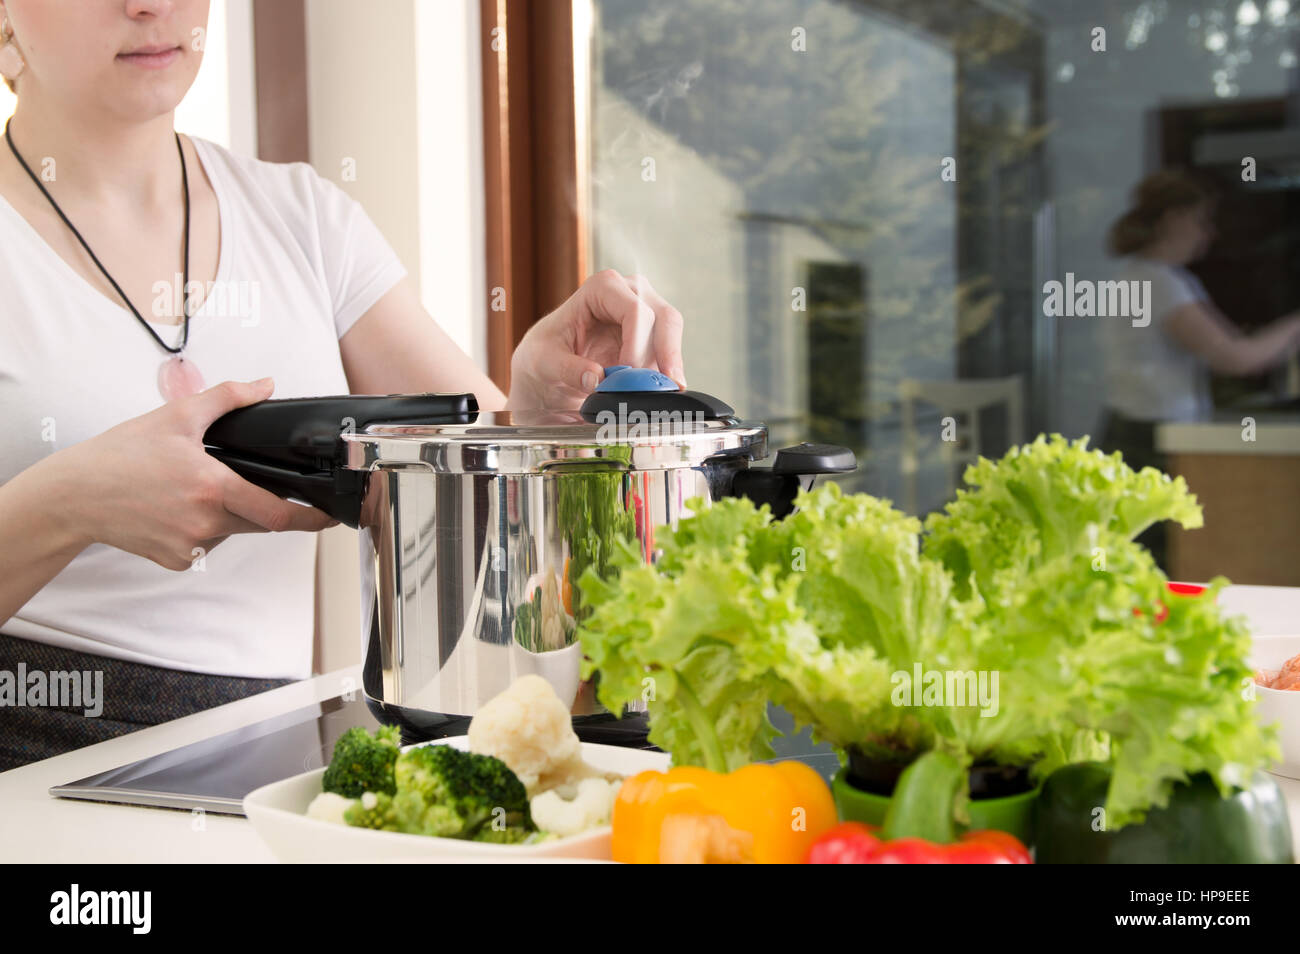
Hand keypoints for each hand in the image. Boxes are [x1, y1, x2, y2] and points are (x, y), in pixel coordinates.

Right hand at [47, 378, 337, 570]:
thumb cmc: (120, 456)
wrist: (74, 495)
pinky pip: (206, 545)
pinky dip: (205, 527)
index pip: (278, 514)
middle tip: (255, 486)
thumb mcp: (176, 416)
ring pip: (233, 532)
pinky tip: (179, 508)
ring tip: (197, 488)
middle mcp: (204, 523)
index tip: (329, 516)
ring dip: (232, 514)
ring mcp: (190, 547)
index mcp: (212, 488)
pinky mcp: (175, 560)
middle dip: (266, 506)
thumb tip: (264, 385)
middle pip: (260, 522)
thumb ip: (227, 398)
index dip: (310, 517)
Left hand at [507, 270, 686, 410]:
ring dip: (666, 368)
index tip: (625, 374)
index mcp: (602, 288)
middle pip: (664, 318)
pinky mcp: (652, 340)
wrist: (549, 369)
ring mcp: (646, 314)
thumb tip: (597, 378)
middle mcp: (631, 293)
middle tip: (668, 386)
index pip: (634, 310)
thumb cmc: (544, 354)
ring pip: (671, 338)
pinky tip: (658, 395)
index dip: (635, 344)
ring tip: (658, 396)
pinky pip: (668, 357)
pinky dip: (665, 377)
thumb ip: (568, 369)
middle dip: (666, 354)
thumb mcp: (544, 362)